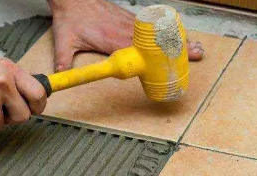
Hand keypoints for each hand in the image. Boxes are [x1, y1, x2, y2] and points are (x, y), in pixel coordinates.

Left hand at [48, 0, 203, 71]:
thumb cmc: (71, 18)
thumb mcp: (64, 40)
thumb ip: (63, 60)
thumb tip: (59, 76)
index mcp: (112, 39)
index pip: (139, 51)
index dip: (156, 58)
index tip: (169, 64)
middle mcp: (125, 30)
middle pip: (156, 42)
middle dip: (178, 49)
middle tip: (197, 54)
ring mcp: (130, 23)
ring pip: (158, 34)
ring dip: (178, 40)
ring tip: (197, 47)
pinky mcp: (130, 19)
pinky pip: (153, 27)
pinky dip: (168, 32)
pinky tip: (180, 37)